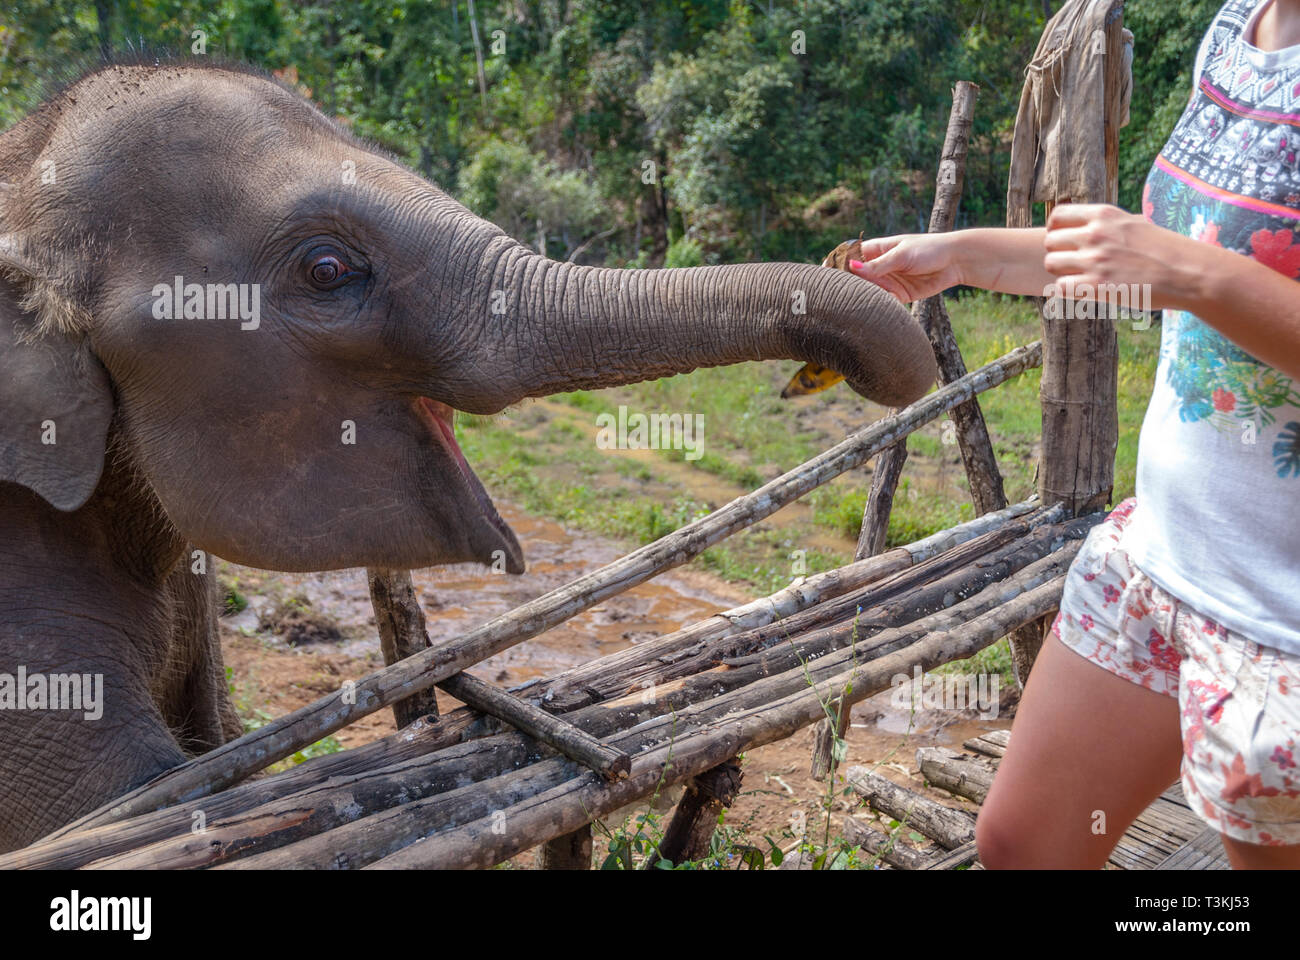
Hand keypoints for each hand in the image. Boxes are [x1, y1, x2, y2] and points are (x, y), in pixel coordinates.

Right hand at [844, 233, 966, 301]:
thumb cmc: (930, 249)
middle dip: (848, 287)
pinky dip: (879, 307)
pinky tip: (874, 310)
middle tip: (836, 297)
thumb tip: (851, 268)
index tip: (825, 276)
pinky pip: (884, 303)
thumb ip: (877, 266)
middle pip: (857, 278)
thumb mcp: (901, 256)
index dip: (837, 266)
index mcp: (876, 250)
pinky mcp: (899, 295)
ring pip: (869, 292)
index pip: (850, 258)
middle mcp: (879, 267)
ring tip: (854, 305)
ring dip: (863, 299)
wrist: (956, 262)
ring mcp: (889, 281)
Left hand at [1042, 203, 1198, 310]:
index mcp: (1104, 214)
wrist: (1188, 272)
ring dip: (1062, 273)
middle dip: (1058, 254)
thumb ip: (1109, 224)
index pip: (1058, 216)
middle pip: (1050, 242)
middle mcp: (1096, 234)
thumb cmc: (1165, 250)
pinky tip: (1083, 292)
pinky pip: (1060, 288)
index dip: (1055, 230)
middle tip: (1073, 265)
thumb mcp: (1136, 224)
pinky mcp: (1096, 286)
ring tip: (1080, 278)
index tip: (1063, 241)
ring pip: (1051, 264)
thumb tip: (1090, 224)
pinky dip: (1067, 292)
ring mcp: (1094, 260)